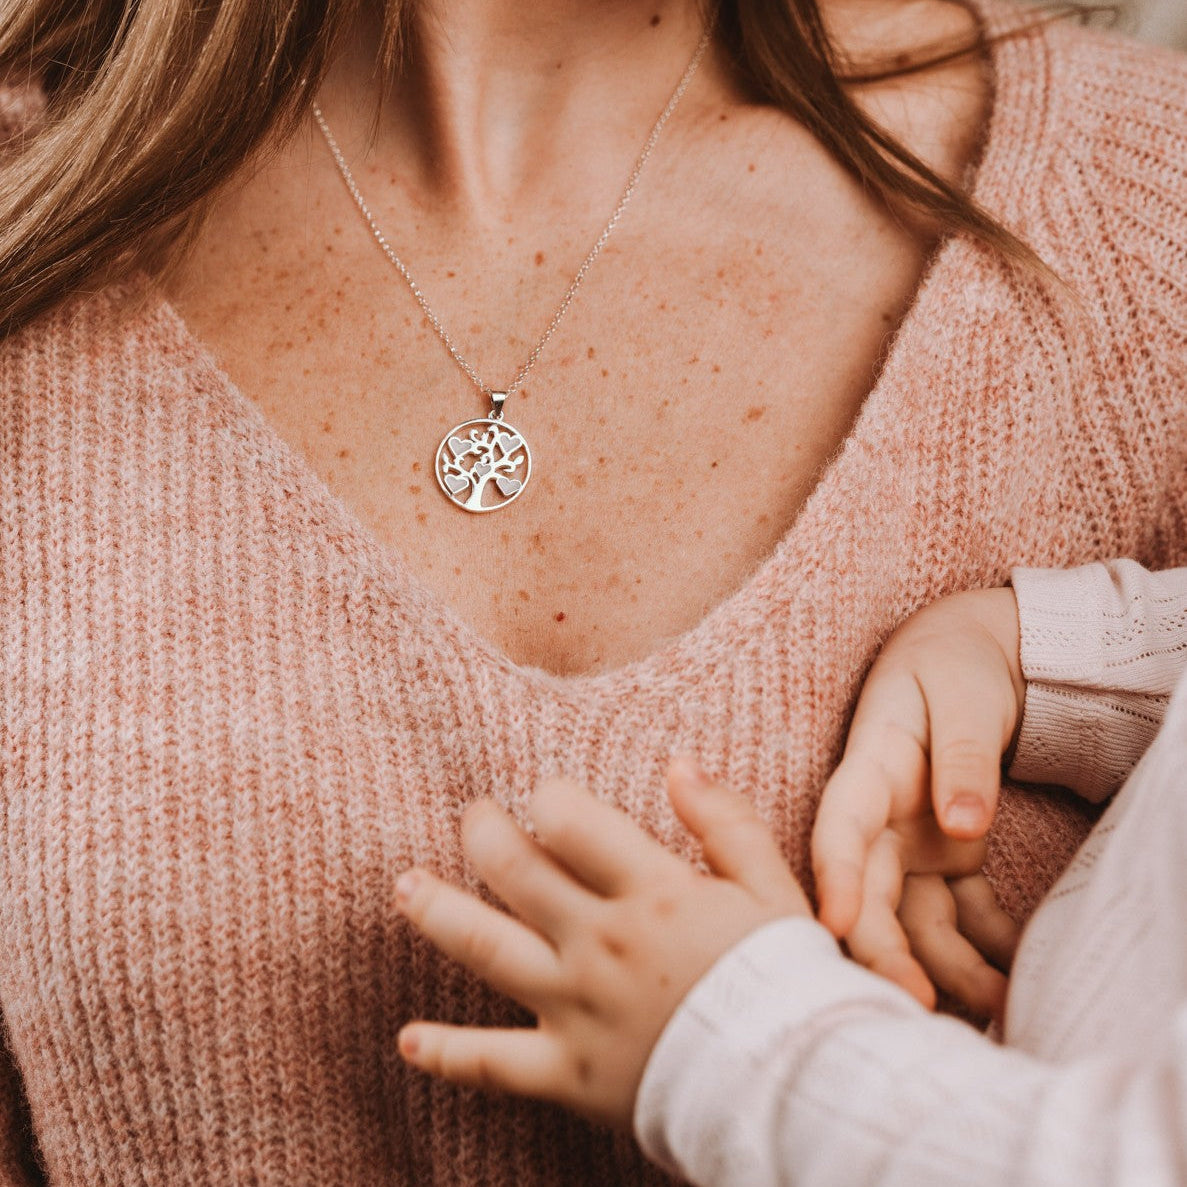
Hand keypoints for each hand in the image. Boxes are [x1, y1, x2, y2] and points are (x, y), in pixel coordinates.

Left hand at [395, 760, 809, 1128]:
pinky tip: (408, 1040)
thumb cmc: (788, 981)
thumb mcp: (771, 888)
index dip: (549, 797)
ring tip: (404, 888)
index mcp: (651, 892)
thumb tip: (679, 763)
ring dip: (436, 913)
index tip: (546, 796)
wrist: (795, 1089)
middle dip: (484, 833)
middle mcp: (601, 943)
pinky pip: (493, 1064)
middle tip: (474, 817)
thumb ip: (725, 821)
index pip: (572, 820)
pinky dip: (447, 1053)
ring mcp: (577, 1009)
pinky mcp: (568, 1074)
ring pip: (485, 950)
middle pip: (514, 872)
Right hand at [811, 587, 1025, 1017]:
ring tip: (992, 1007)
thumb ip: (963, 758)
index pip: (838, 826)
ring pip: (911, 917)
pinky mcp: (944, 857)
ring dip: (943, 966)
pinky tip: (1011, 979)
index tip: (833, 924)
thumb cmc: (954, 667)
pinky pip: (959, 914)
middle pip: (867, 891)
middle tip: (917, 1004)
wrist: (966, 657)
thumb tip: (964, 827)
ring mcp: (909, 842)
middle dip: (883, 950)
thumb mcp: (963, 697)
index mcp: (868, 767)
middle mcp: (879, 817)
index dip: (833, 876)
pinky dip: (983, 948)